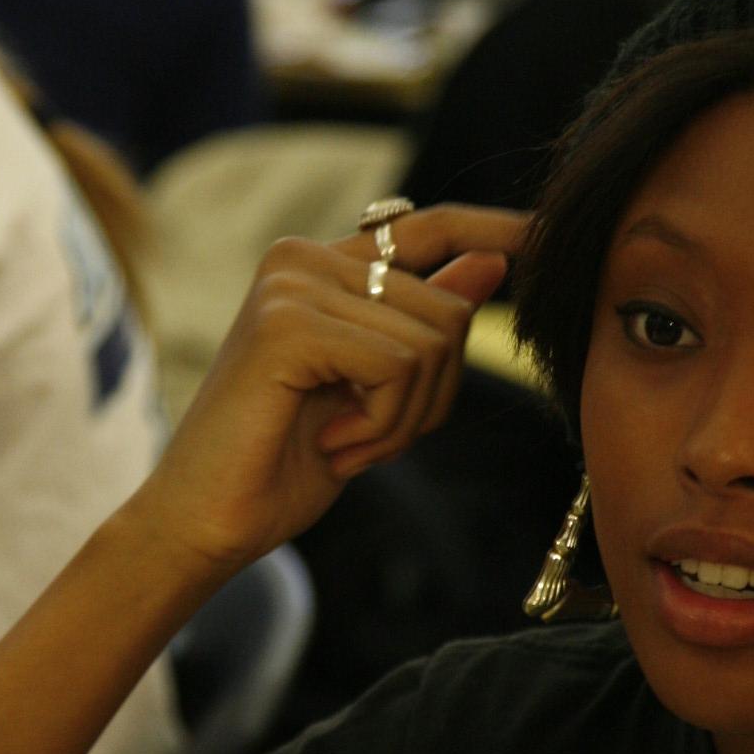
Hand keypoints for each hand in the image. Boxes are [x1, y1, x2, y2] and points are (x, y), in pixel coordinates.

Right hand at [132, 203, 524, 574]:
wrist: (206, 524)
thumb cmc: (281, 466)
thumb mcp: (375, 393)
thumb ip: (423, 324)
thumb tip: (493, 261)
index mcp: (320, 266)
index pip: (428, 228)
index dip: (492, 231)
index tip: (547, 237)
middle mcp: (302, 258)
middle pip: (449, 308)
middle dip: (431, 398)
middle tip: (363, 438)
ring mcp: (291, 285)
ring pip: (432, 342)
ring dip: (404, 420)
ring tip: (342, 442)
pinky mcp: (286, 325)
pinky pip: (398, 367)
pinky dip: (382, 425)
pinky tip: (331, 445)